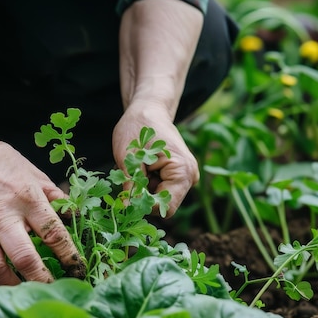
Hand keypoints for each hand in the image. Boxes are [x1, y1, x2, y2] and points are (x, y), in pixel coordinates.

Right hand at [0, 63, 81, 284]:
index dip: (69, 255)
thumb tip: (74, 216)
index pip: (53, 234)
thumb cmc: (0, 162)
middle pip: (25, 258)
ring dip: (14, 285)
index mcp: (26, 197)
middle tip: (53, 288)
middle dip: (42, 279)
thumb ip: (54, 197)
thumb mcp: (34, 172)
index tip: (77, 267)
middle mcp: (3, 215)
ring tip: (25, 290)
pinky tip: (2, 280)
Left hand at [112, 101, 198, 217]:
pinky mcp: (178, 176)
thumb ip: (130, 184)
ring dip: (144, 189)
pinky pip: (160, 190)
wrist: (148, 110)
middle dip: (144, 196)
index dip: (145, 206)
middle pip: (163, 204)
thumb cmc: (138, 127)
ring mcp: (186, 177)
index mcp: (183, 171)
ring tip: (137, 168)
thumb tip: (127, 207)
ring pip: (159, 198)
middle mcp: (190, 177)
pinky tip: (143, 168)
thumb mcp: (128, 156)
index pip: (166, 207)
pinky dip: (147, 184)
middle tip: (130, 176)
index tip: (128, 193)